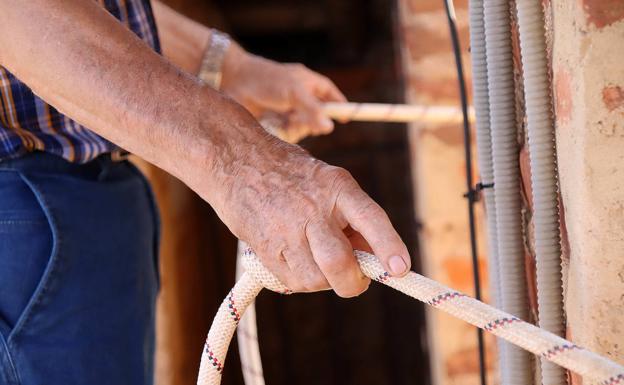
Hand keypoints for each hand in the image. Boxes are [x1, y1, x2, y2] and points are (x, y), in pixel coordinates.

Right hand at [205, 122, 411, 296]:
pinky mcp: (266, 249)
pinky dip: (303, 279)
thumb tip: (372, 257)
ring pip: (317, 279)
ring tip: (317, 257)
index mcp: (336, 186)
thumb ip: (351, 217)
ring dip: (325, 280)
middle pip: (339, 263)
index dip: (388, 246)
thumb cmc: (291, 174)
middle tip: (356, 280)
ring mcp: (287, 230)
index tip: (401, 269)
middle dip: (353, 282)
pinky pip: (294, 281)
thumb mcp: (327, 182)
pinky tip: (296, 257)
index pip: (370, 218)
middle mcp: (312, 208)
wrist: (235, 161)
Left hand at [220, 44, 345, 142]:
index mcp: (309, 83)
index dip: (340, 107)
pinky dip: (283, 133)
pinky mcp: (275, 123)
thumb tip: (330, 127)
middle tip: (300, 120)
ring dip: (295, 128)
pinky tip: (272, 125)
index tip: (346, 119)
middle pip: (318, 118)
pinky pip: (287, 135)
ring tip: (282, 119)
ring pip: (302, 129)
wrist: (234, 82)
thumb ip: (312, 110)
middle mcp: (300, 98)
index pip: (332, 95)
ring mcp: (287, 111)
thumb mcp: (294, 92)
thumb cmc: (267, 80)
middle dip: (312, 122)